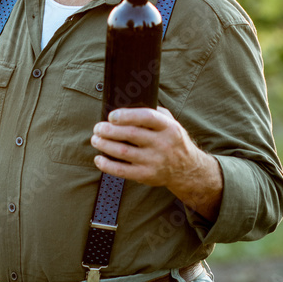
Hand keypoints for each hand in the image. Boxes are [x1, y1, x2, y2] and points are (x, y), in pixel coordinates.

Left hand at [91, 106, 222, 221]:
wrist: (187, 169)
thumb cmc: (173, 140)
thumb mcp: (171, 123)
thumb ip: (154, 113)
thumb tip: (128, 105)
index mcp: (168, 127)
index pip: (147, 118)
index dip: (127, 115)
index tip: (112, 115)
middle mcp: (162, 144)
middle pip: (131, 135)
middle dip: (109, 130)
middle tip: (98, 127)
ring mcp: (154, 161)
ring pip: (124, 152)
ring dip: (105, 145)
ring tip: (95, 139)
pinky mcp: (147, 176)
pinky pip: (123, 171)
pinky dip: (107, 165)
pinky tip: (99, 159)